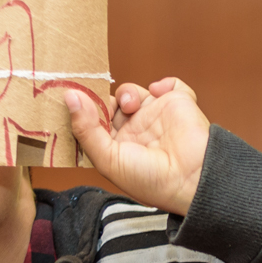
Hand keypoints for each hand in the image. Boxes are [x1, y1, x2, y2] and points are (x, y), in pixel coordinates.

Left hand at [66, 78, 210, 216]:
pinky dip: (165, 83)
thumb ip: (86, 129)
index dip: (84, 110)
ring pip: (132, 91)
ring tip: (131, 105)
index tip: (74, 99)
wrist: (191, 178)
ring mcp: (156, 116)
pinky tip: (158, 92)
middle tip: (96, 95)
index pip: (94, 122)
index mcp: (118, 146)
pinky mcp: (177, 104)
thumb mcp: (108, 159)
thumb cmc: (150, 179)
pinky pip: (170, 84)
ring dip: (127, 92)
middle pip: (109, 103)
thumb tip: (70, 97)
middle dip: (101, 97)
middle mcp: (136, 130)